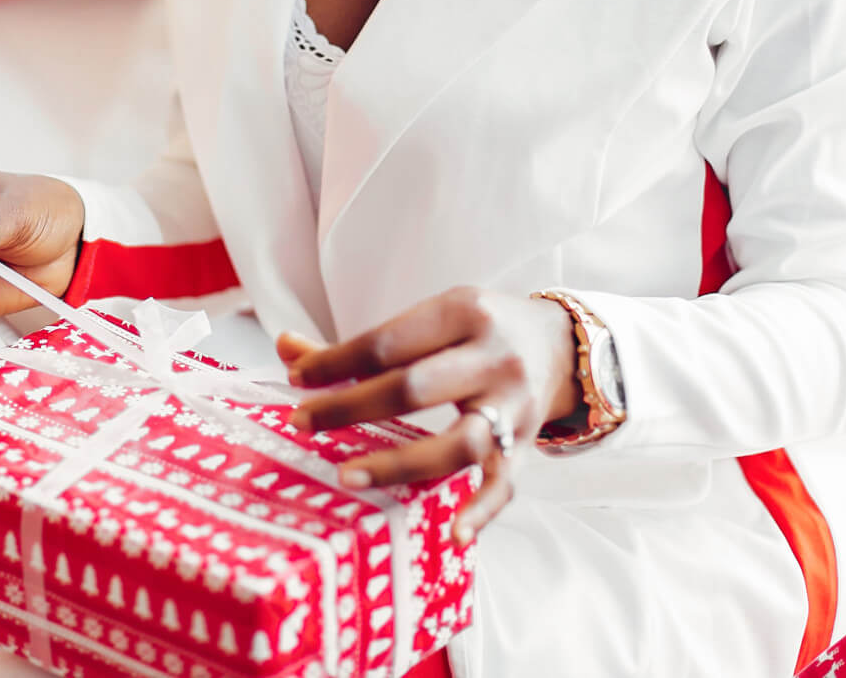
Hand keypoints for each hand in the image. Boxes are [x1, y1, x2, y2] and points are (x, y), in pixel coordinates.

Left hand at [278, 286, 578, 543]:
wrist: (560, 345)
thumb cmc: (476, 331)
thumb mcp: (430, 318)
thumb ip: (363, 343)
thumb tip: (285, 347)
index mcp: (463, 312)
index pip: (387, 342)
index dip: (337, 362)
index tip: (296, 379)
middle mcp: (493, 357)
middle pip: (413, 388)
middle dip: (351, 407)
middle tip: (302, 422)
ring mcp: (513, 406)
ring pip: (456, 443)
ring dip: (398, 463)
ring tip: (345, 477)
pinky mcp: (526, 446)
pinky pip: (504, 484)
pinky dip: (480, 511)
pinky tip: (452, 533)